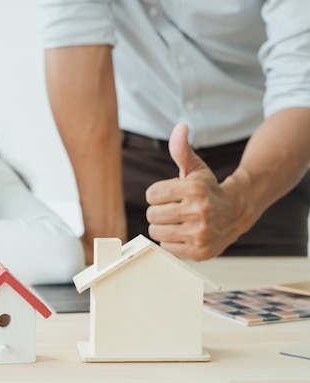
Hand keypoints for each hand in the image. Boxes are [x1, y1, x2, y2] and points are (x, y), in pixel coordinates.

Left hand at [145, 123, 244, 259]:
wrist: (236, 212)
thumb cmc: (207, 189)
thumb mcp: (194, 168)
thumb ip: (181, 149)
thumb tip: (180, 126)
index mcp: (194, 189)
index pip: (151, 195)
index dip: (159, 194)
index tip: (172, 195)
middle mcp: (198, 211)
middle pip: (152, 215)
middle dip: (160, 210)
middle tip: (176, 209)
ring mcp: (200, 233)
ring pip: (156, 232)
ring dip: (164, 226)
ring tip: (179, 221)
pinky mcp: (199, 251)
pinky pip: (166, 247)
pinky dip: (172, 241)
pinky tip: (186, 233)